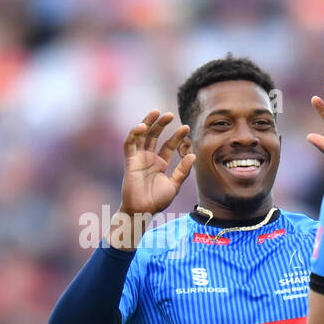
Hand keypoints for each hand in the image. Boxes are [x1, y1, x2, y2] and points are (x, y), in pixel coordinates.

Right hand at [113, 110, 193, 248]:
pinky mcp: (130, 161)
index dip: (177, 136)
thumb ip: (182, 170)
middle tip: (170, 114)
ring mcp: (139, 158)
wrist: (143, 211)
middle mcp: (149, 158)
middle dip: (161, 124)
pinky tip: (142, 126)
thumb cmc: (157, 201)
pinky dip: (134, 134)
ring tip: (156, 113)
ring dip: (148, 123)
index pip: (168, 145)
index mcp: (160, 163)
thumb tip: (193, 155)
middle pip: (155, 136)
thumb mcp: (174, 184)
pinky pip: (130, 144)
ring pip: (142, 136)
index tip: (186, 128)